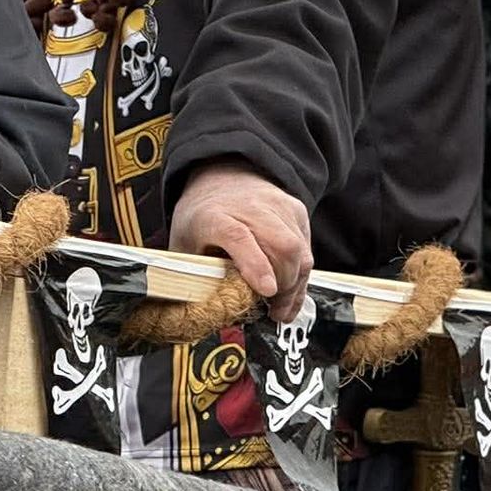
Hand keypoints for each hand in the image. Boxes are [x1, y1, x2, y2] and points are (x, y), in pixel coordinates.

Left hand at [168, 160, 312, 322]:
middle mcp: (249, 207)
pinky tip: (288, 287)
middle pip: (281, 246)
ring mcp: (277, 206)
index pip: (239, 238)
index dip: (256, 265)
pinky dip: (301, 274)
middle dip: (284, 286)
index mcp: (212, 216)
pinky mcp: (295, 210)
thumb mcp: (183, 247)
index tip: (267, 291)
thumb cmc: (200, 218)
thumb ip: (194, 276)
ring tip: (281, 307)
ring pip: (299, 250)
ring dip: (295, 285)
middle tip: (274, 312)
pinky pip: (307, 247)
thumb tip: (204, 313)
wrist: (220, 177)